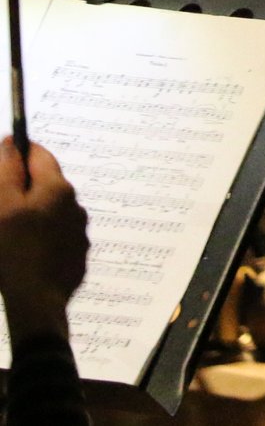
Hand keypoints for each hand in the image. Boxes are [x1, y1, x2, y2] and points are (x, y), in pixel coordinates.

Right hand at [0, 143, 85, 339]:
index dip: (20, 152)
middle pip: (46, 183)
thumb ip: (7, 172)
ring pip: (51, 210)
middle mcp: (74, 205)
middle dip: (22, 187)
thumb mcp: (1, 206)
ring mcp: (78, 229)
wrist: (36, 300)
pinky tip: (24, 251)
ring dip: (32, 213)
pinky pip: (56, 234)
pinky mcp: (76, 252)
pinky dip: (41, 235)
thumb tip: (10, 143)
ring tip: (9, 232)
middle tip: (1, 201)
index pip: (40, 156)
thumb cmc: (12, 251)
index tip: (5, 153)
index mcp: (57, 189)